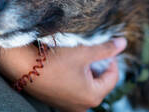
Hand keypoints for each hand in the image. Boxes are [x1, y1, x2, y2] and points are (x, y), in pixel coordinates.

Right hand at [0, 38, 126, 111]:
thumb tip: (123, 43)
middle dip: (98, 67)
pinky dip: (74, 78)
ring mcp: (68, 105)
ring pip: (85, 87)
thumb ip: (106, 49)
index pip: (112, 78)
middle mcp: (81, 106)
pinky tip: (67, 65)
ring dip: (86, 72)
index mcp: (92, 96)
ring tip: (80, 57)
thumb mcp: (84, 52)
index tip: (108, 48)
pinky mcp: (57, 101)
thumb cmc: (56, 61)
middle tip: (93, 52)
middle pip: (99, 84)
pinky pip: (72, 90)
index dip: (112, 61)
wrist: (25, 67)